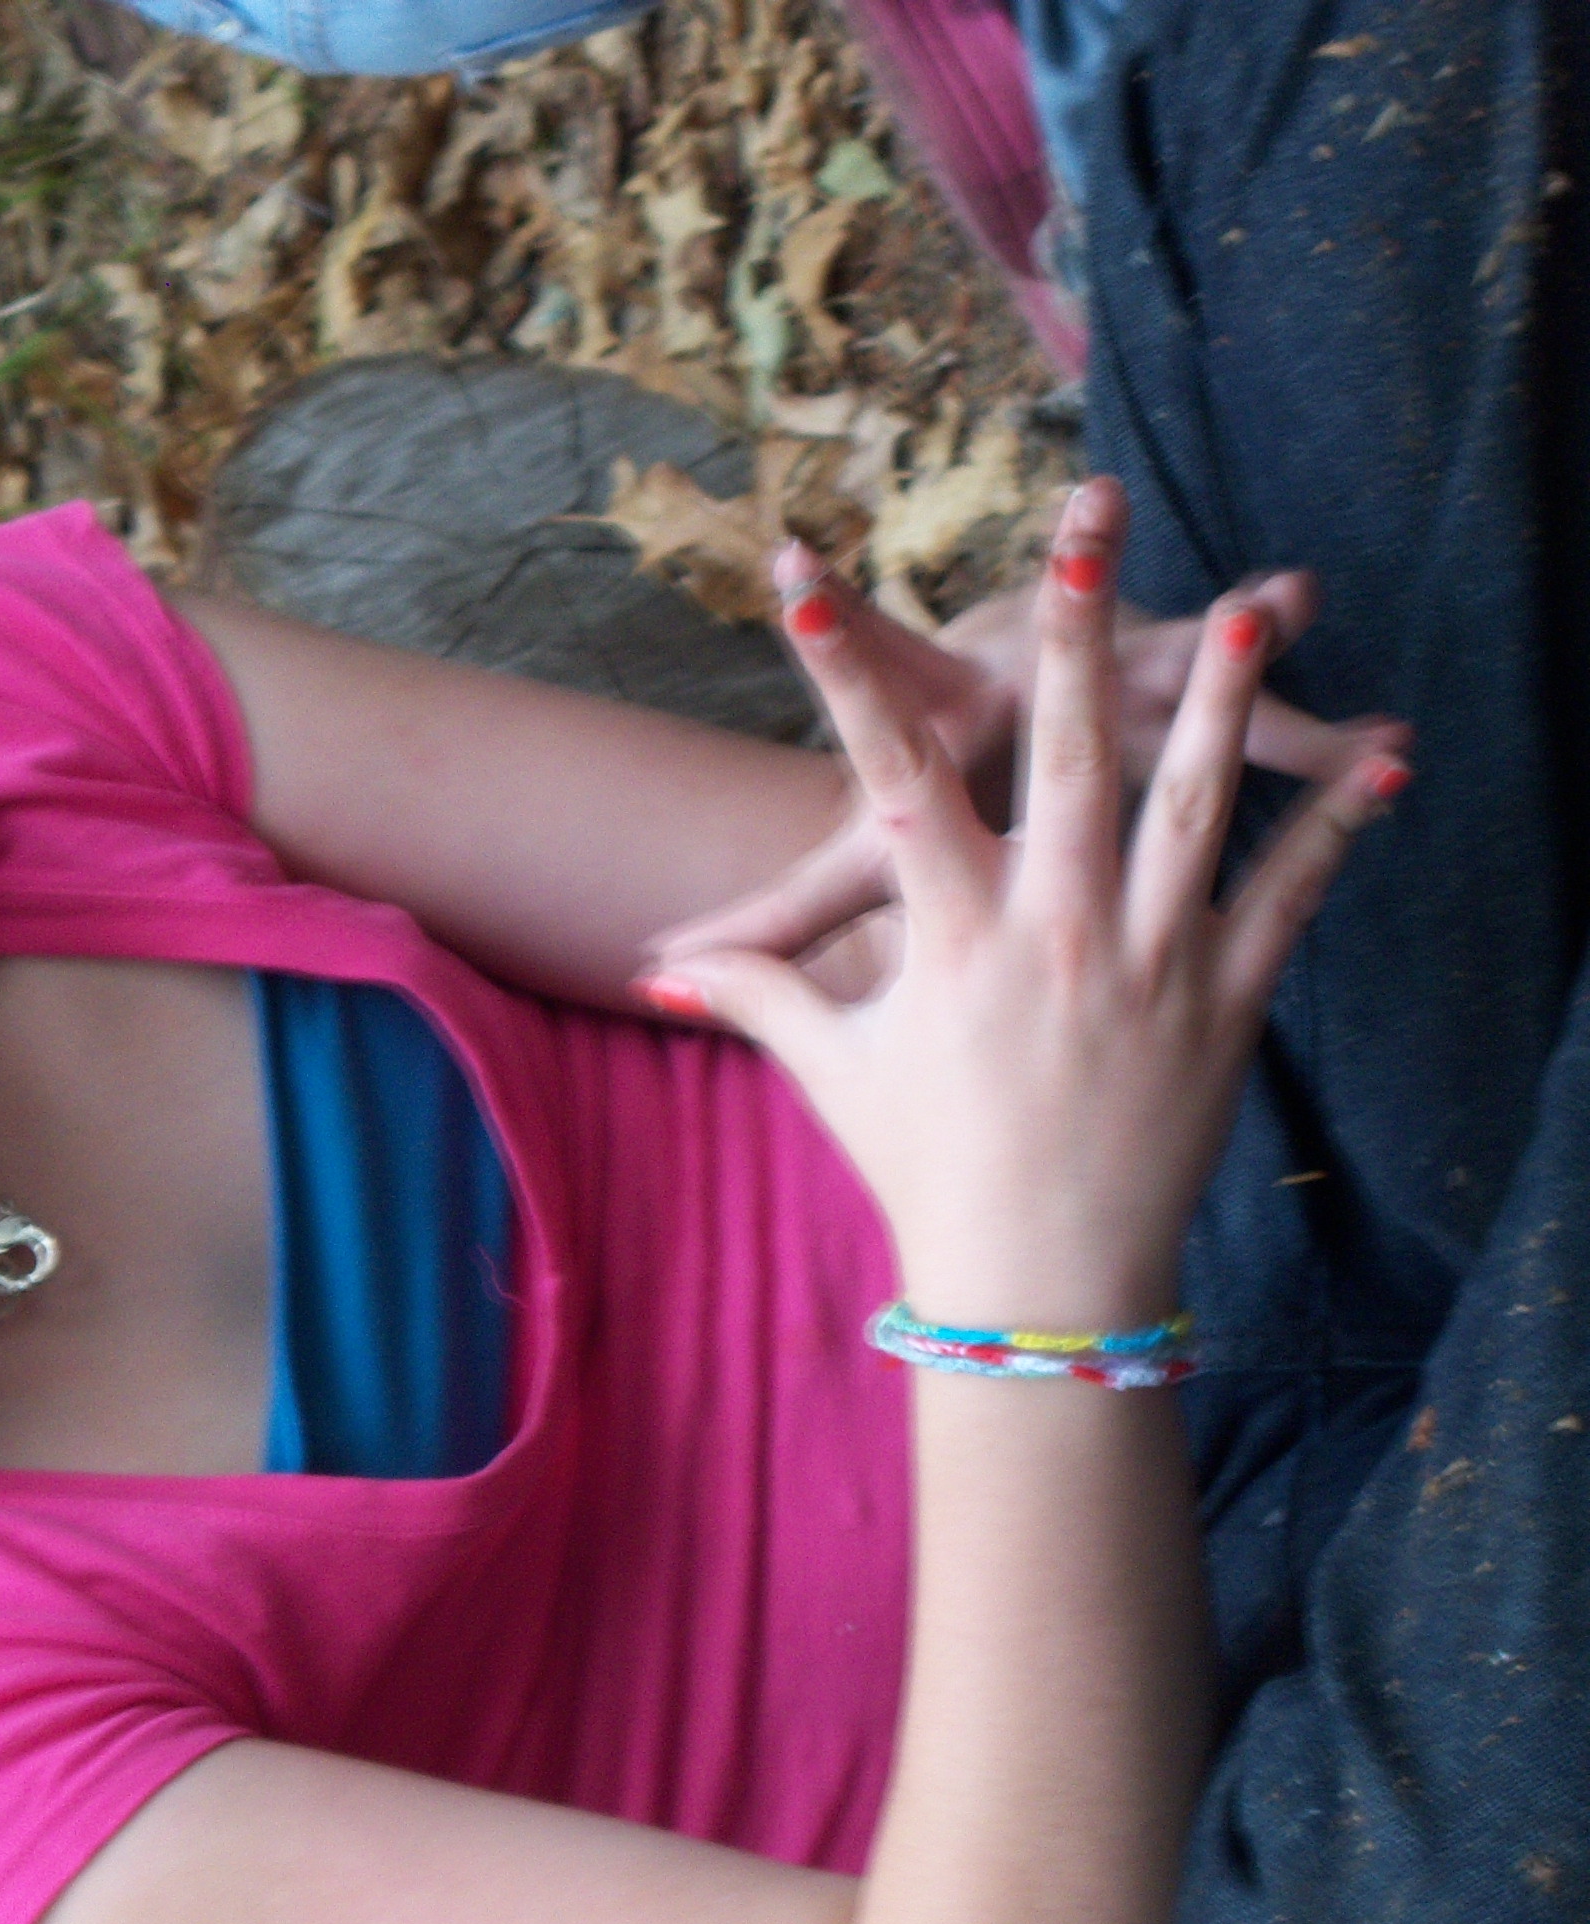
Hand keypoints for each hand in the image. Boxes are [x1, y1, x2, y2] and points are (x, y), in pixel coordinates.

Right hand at [635, 478, 1406, 1327]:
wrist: (1039, 1278)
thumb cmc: (928, 1167)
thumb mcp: (837, 1070)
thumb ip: (761, 996)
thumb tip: (660, 977)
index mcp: (949, 939)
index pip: (880, 774)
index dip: (835, 668)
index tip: (797, 576)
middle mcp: (1050, 933)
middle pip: (1063, 754)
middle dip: (1076, 631)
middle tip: (1087, 523)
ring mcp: (1147, 963)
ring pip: (1192, 806)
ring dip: (1225, 699)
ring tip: (1248, 606)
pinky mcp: (1225, 1003)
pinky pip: (1288, 897)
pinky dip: (1336, 826)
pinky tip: (1385, 757)